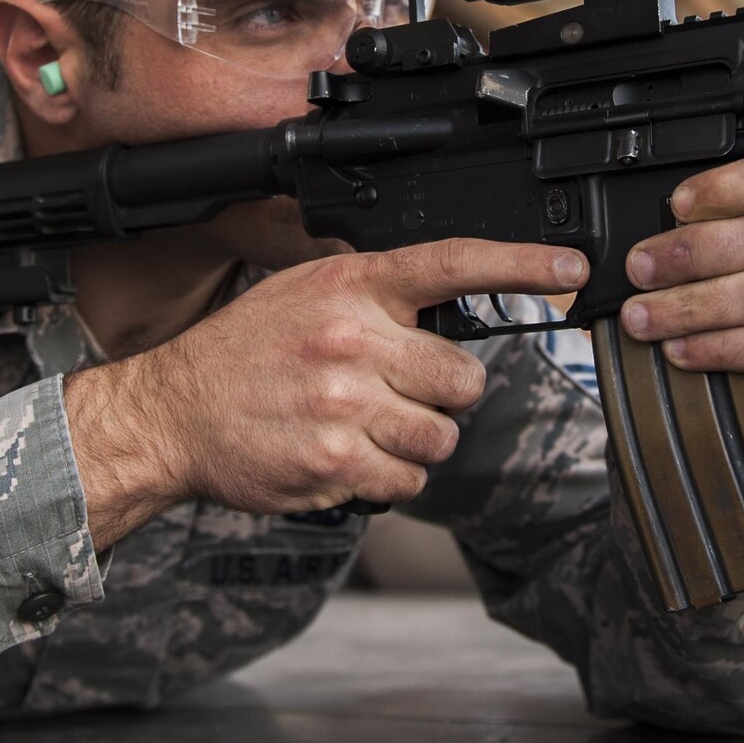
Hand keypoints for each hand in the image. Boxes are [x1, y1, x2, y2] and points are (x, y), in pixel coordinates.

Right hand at [64, 239, 586, 543]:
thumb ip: (374, 296)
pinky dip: (386, 476)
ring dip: (414, 440)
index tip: (572, 268)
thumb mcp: (302, 292)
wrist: (171, 412)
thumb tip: (444, 309)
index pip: (453, 263)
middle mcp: (353, 337)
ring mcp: (346, 402)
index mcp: (350, 285)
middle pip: (463, 376)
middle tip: (392, 393)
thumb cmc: (242, 354)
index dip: (523, 266)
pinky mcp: (336, 461)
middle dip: (439, 393)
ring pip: (441, 435)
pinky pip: (407, 478)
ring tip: (362, 428)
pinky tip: (344, 456)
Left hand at [617, 151, 743, 426]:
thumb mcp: (709, 268)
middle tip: (639, 269)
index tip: (677, 204)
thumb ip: (692, 240)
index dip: (735, 184)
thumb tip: (645, 243)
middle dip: (696, 251)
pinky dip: (720, 346)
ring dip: (695, 304)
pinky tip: (679, 350)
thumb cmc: (725, 319)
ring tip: (643, 317)